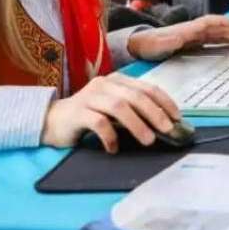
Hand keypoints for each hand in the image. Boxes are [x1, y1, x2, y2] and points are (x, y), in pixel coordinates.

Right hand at [40, 72, 181, 152]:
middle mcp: (104, 85)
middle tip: (168, 129)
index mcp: (117, 80)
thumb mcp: (114, 109)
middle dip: (155, 113)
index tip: (177, 117)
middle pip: (135, 96)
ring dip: (137, 125)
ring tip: (149, 140)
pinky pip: (98, 123)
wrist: (51, 121)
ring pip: (119, 107)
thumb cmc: (88, 116)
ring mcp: (89, 97)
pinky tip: (114, 149)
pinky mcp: (77, 113)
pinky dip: (110, 137)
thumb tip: (163, 123)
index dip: (164, 101)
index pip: (146, 87)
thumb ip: (133, 110)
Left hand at [128, 15, 228, 60]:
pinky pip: (216, 40)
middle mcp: (195, 30)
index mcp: (189, 29)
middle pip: (220, 28)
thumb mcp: (158, 43)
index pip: (211, 23)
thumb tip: (180, 37)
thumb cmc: (149, 45)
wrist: (139, 46)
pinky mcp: (195, 42)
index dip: (226, 24)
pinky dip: (228, 41)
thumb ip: (169, 40)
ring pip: (220, 33)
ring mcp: (196, 36)